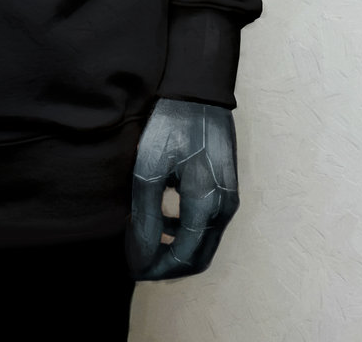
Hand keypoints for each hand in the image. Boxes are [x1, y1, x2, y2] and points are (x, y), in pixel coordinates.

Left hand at [125, 98, 239, 279]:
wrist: (199, 92)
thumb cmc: (171, 126)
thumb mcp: (149, 168)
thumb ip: (146, 217)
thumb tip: (141, 256)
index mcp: (206, 206)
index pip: (183, 258)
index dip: (156, 269)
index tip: (131, 267)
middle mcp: (224, 209)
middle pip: (198, 258)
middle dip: (167, 265)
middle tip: (139, 261)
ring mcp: (229, 199)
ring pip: (204, 243)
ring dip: (177, 249)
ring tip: (146, 238)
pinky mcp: (228, 189)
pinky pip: (208, 224)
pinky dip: (187, 232)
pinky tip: (164, 218)